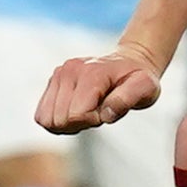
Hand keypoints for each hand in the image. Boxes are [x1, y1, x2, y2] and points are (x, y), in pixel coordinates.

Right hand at [37, 48, 161, 133]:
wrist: (130, 62)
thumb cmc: (139, 78)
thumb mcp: (146, 89)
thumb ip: (127, 100)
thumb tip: (106, 114)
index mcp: (91, 73)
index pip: (76, 115)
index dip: (92, 121)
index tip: (107, 112)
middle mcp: (69, 70)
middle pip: (59, 120)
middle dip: (79, 124)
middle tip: (98, 111)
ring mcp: (59, 74)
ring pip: (46, 119)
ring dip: (67, 123)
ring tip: (87, 111)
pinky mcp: (53, 80)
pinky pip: (41, 114)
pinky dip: (57, 120)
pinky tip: (76, 111)